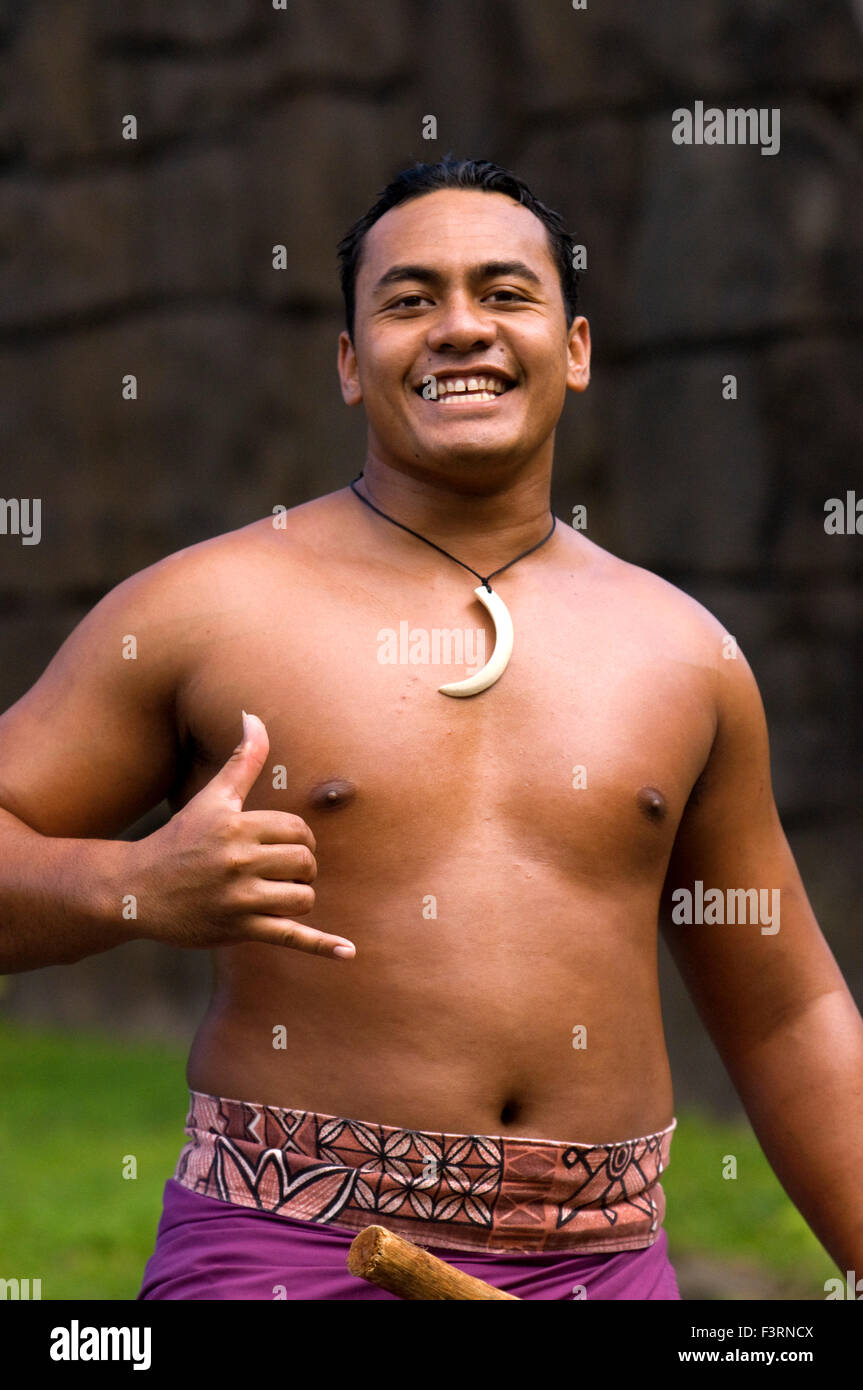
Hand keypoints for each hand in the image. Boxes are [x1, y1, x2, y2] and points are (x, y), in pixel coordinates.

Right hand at [127, 711, 355, 958]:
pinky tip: (347, 953)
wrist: (136, 890)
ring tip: (279, 893)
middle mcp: (239, 862)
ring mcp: (240, 899)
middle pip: (305, 863)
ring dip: (299, 896)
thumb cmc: (179, 839)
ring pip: (303, 897)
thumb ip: (242, 761)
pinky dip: (321, 945)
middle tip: (279, 870)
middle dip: (301, 867)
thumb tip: (254, 717)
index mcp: (238, 827)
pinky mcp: (239, 929)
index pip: (299, 831)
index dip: (299, 839)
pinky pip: (290, 936)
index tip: (281, 845)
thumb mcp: (211, 799)